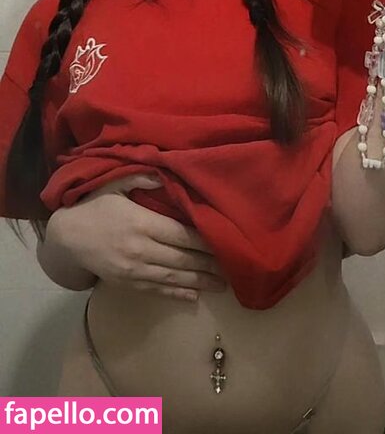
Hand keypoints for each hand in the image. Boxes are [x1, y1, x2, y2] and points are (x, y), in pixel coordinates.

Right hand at [45, 174, 227, 301]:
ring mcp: (134, 270)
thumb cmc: (94, 206)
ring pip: (173, 277)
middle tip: (233, 266)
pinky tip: (194, 296)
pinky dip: (177, 294)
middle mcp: (140, 249)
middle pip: (182, 258)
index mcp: (142, 223)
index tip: (227, 241)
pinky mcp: (127, 284)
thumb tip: (166, 173)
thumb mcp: (116, 184)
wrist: (67, 238)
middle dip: (209, 264)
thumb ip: (142, 177)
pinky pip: (157, 290)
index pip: (182, 234)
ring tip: (223, 285)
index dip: (206, 241)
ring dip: (199, 282)